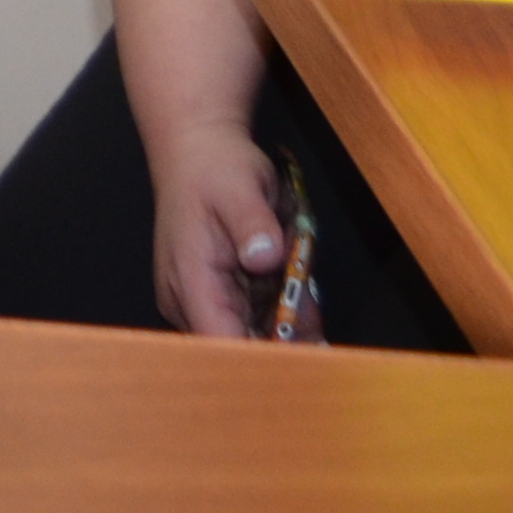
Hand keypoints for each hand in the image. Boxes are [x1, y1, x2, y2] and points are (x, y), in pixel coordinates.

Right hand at [137, 107, 289, 339]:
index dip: (259, 359)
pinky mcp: (221, 295)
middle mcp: (191, 300)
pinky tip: (301, 297)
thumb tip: (265, 256)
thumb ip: (252, 223)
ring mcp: (205, 300)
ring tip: (310, 304)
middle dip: (283, 344)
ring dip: (286, 326)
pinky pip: (256, 317)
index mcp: (191, 278)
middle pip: (239, 347)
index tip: (302, 360)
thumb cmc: (215, 168)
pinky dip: (282, 312)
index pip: (221, 340)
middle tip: (322, 338)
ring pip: (252, 334)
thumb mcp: (239, 185)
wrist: (198, 151)